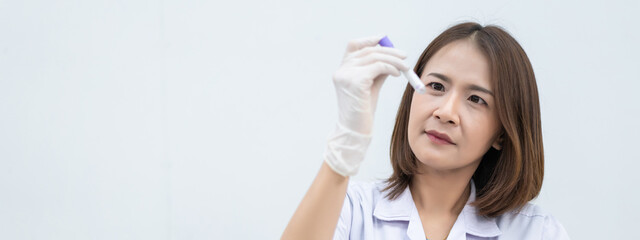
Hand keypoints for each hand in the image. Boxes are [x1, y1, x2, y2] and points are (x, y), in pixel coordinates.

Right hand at [324, 35, 408, 175]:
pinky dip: (391, 67)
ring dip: (394, 60)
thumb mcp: (371, 86)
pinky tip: (398, 74)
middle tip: (404, 56)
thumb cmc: (363, 111)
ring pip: (375, 57)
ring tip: (405, 67)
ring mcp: (346, 75)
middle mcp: (341, 70)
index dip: (369, 40)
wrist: (355, 131)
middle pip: (368, 50)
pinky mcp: (355, 82)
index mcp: (342, 70)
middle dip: (389, 51)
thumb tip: (392, 56)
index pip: (353, 45)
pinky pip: (378, 67)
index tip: (384, 39)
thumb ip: (377, 70)